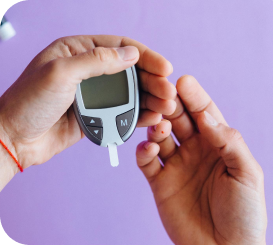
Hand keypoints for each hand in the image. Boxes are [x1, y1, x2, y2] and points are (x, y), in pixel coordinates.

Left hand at [0, 35, 175, 178]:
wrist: (14, 138)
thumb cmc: (29, 102)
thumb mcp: (60, 73)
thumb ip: (97, 61)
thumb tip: (131, 54)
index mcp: (78, 50)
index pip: (120, 47)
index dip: (146, 56)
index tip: (165, 68)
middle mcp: (89, 70)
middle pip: (129, 71)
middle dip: (152, 81)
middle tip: (168, 93)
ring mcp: (94, 94)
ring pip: (129, 93)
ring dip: (149, 99)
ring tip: (166, 107)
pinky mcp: (96, 114)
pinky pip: (122, 111)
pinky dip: (138, 114)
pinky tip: (151, 117)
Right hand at [136, 75, 266, 244]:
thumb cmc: (243, 213)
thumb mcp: (247, 173)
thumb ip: (229, 142)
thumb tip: (208, 116)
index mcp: (217, 144)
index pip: (204, 113)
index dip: (195, 97)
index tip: (183, 81)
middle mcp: (195, 150)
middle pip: (179, 119)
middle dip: (171, 106)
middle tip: (164, 97)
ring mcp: (176, 165)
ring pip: (160, 136)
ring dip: (156, 127)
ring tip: (159, 125)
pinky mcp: (160, 182)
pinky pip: (147, 161)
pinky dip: (144, 152)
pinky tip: (149, 148)